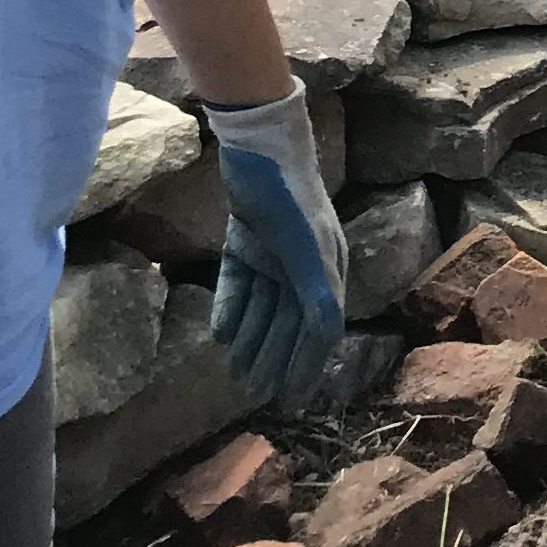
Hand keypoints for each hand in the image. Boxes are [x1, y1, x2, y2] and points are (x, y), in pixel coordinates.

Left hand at [207, 87, 348, 409]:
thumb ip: (316, 293)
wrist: (259, 144)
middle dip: (272, 359)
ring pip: (262, 308)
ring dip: (250, 340)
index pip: (319, 329)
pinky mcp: (246, 241)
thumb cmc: (289, 196)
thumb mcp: (304, 248)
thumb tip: (327, 336)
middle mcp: (303, 264)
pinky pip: (238, 285)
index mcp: (326, 268)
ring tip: (234, 373)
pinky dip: (231, 309)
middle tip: (253, 396)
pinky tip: (220, 335)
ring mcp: (273, 253)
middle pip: (287, 323)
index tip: (292, 402)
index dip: (307, 366)